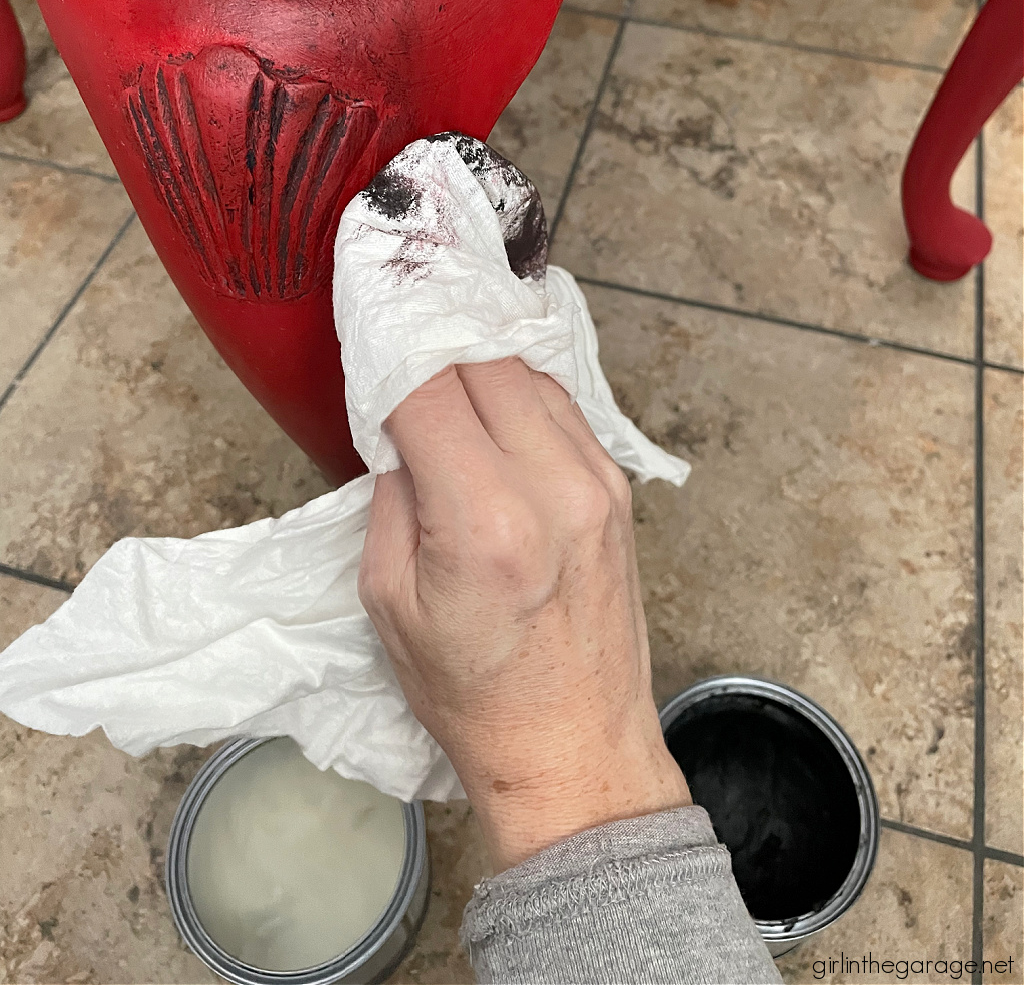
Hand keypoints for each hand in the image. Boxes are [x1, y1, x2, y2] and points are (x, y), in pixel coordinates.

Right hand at [358, 358, 689, 871]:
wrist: (575, 747)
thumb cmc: (473, 695)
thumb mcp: (390, 603)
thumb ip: (393, 498)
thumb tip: (399, 428)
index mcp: (485, 521)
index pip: (427, 389)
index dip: (389, 347)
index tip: (366, 326)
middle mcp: (554, 486)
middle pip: (485, 360)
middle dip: (432, 342)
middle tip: (397, 341)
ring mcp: (598, 482)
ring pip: (529, 373)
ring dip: (478, 361)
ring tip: (439, 368)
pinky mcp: (620, 489)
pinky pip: (564, 407)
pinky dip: (520, 392)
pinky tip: (491, 405)